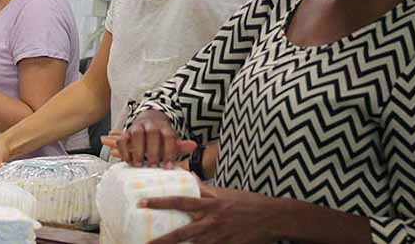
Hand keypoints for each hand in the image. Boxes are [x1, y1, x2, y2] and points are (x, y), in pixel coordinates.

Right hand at [116, 109, 194, 166]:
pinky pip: (122, 138)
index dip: (169, 151)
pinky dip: (123, 150)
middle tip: (153, 166)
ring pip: (136, 133)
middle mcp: (151, 124)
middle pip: (153, 133)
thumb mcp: (172, 140)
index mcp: (164, 127)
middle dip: (153, 151)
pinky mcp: (126, 131)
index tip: (168, 167)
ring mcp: (137, 126)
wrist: (148, 119)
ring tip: (139, 165)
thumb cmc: (161, 136)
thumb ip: (180, 146)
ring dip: (138, 150)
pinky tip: (128, 161)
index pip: (168, 136)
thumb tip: (193, 146)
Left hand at [140, 184, 281, 243]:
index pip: (180, 201)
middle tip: (145, 243)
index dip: (160, 202)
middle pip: (182, 233)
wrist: (272, 218)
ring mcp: (218, 238)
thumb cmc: (247, 203)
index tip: (142, 203)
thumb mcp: (225, 192)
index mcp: (209, 204)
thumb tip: (190, 177)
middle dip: (162, 240)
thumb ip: (205, 188)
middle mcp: (211, 222)